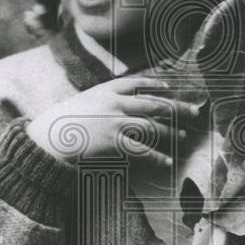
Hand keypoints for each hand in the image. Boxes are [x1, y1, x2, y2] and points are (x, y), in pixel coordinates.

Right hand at [26, 76, 197, 168]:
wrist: (50, 135)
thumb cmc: (63, 120)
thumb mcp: (84, 100)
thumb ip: (102, 99)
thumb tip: (120, 103)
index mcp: (107, 89)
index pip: (137, 83)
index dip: (155, 85)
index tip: (169, 88)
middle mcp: (115, 102)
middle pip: (154, 104)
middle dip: (177, 108)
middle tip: (194, 111)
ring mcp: (116, 121)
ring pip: (152, 126)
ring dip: (170, 132)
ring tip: (182, 137)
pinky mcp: (114, 141)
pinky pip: (142, 150)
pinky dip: (156, 156)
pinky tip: (167, 161)